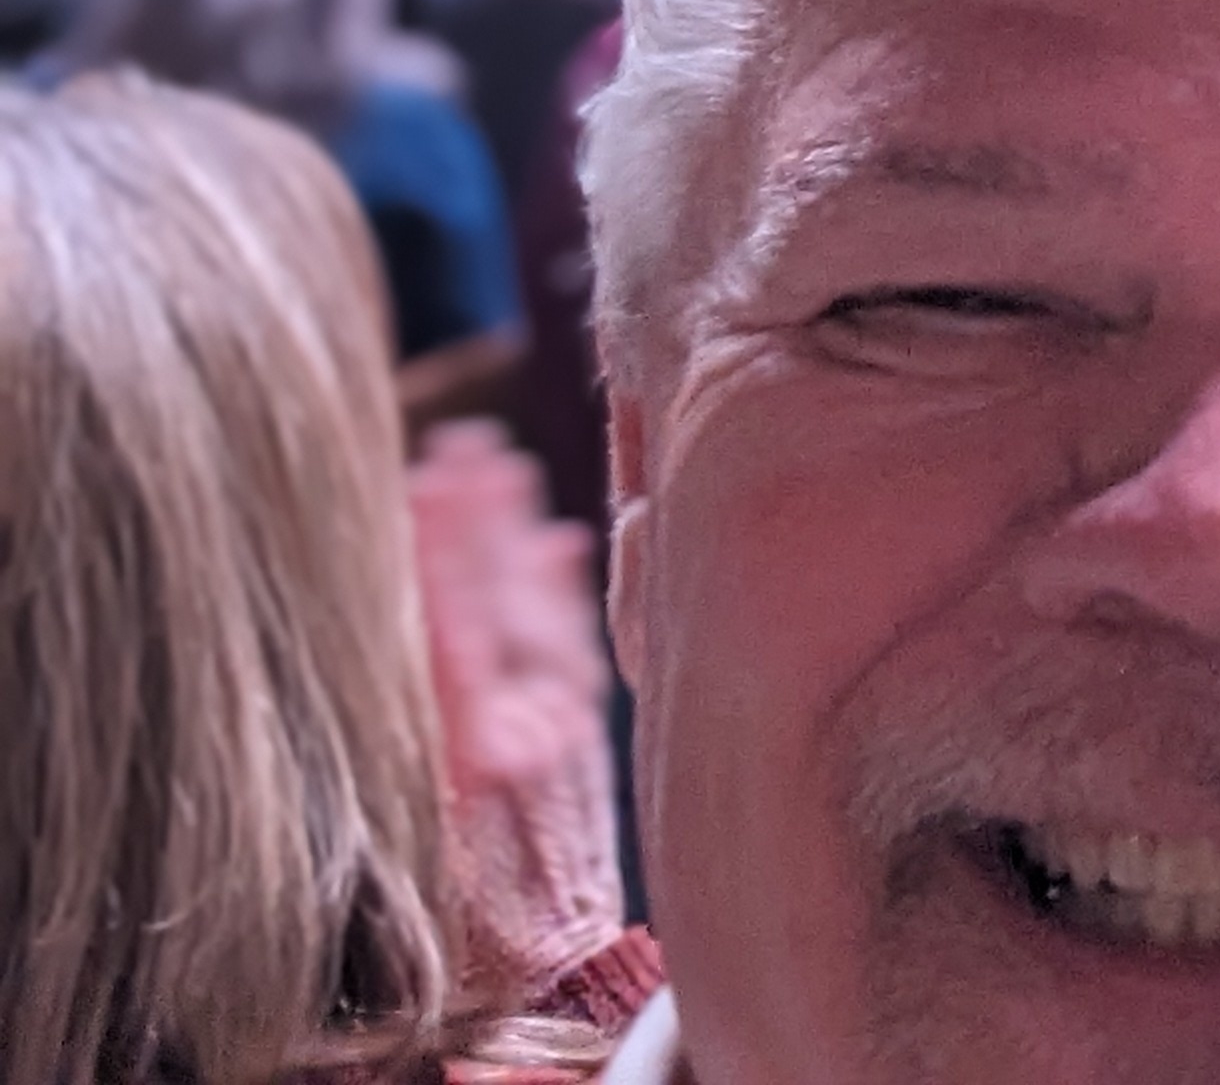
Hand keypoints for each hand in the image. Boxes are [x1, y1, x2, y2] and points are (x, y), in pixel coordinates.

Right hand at [409, 421, 623, 1003]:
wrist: (525, 996)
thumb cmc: (443, 925)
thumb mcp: (411, 829)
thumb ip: (428, 733)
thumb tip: (424, 630)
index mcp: (470, 755)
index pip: (453, 626)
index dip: (444, 548)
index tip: (433, 476)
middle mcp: (523, 737)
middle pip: (497, 607)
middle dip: (479, 525)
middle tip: (467, 449)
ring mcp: (559, 738)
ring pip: (537, 618)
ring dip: (517, 541)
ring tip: (500, 472)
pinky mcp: (581, 752)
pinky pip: (576, 653)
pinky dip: (563, 595)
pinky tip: (561, 545)